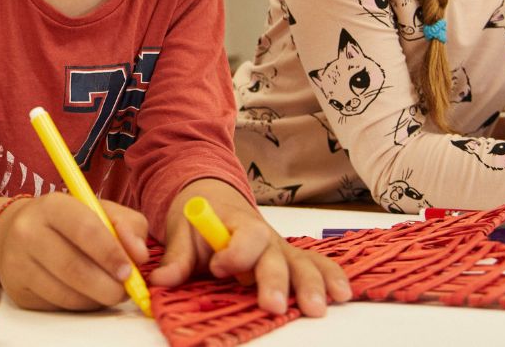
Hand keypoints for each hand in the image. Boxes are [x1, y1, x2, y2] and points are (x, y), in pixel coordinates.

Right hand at [0, 192, 148, 310]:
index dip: (111, 254)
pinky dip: (80, 305)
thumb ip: (127, 225)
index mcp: (52, 205)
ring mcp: (17, 262)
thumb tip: (139, 255)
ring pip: (66, 293)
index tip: (129, 271)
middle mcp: (28, 231)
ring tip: (108, 291)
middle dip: (107, 285)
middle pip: (73, 267)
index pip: (85, 230)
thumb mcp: (99, 210)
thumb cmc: (69, 222)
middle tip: (125, 290)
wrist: (16, 232)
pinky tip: (86, 294)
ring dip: (96, 299)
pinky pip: (57, 305)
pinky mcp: (17, 289)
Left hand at [147, 180, 350, 316]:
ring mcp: (280, 248)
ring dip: (311, 284)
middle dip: (275, 281)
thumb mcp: (182, 230)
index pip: (244, 237)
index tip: (218, 268)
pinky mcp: (289, 259)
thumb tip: (161, 280)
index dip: (235, 254)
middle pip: (275, 257)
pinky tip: (342, 293)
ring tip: (317, 307)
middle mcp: (265, 236)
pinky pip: (314, 264)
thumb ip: (177, 257)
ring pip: (301, 263)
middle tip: (273, 306)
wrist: (213, 197)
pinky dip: (330, 276)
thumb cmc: (199, 216)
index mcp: (237, 224)